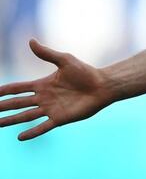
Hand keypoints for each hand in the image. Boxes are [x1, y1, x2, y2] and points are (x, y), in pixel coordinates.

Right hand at [0, 39, 114, 139]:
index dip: (4, 91)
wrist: (103, 86)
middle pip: (17, 104)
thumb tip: (30, 41)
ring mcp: (50, 109)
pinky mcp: (60, 118)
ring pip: (25, 116)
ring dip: (10, 120)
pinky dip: (32, 132)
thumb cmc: (86, 72)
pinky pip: (43, 127)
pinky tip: (20, 137)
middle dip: (2, 107)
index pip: (17, 89)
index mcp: (42, 85)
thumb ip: (47, 53)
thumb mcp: (65, 60)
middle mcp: (43, 98)